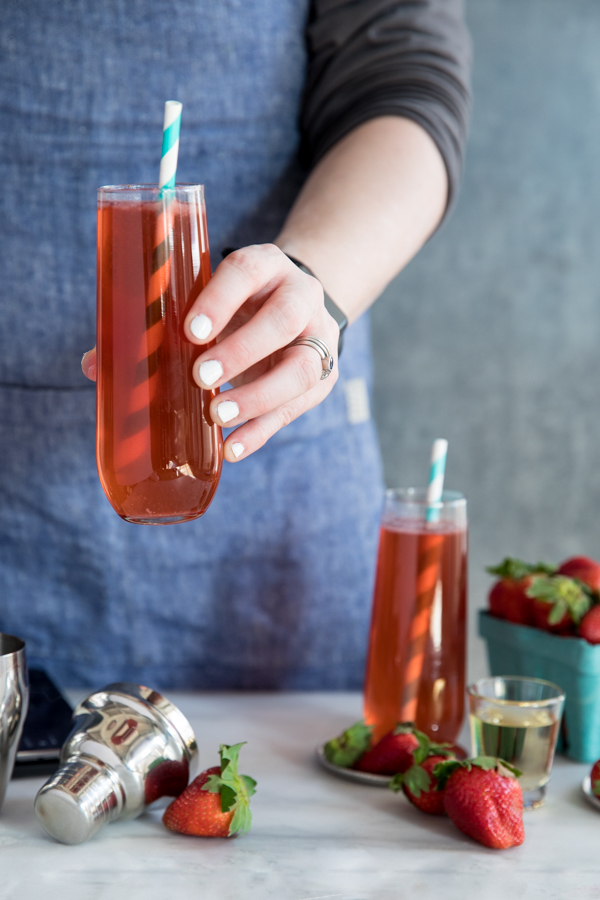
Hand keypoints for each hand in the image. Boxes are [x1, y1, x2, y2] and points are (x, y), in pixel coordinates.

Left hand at [82, 244, 339, 461]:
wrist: (297, 309)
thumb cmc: (236, 306)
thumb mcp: (206, 300)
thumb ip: (157, 324)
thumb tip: (95, 364)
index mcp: (266, 266)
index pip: (248, 270)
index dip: (221, 299)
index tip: (190, 330)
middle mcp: (302, 297)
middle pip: (284, 318)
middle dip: (242, 350)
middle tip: (201, 376)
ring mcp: (318, 340)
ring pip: (302, 368)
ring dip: (259, 396)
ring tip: (218, 415)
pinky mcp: (322, 379)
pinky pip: (297, 408)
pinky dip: (262, 431)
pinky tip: (232, 448)